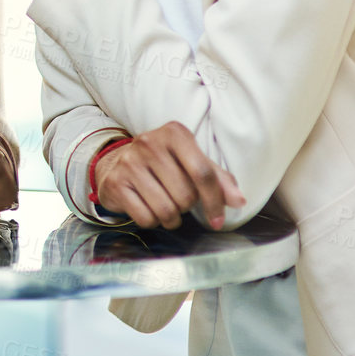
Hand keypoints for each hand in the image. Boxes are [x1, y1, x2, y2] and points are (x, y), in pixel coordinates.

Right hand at [94, 122, 245, 229]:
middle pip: (185, 195)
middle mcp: (149, 143)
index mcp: (174, 133)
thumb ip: (218, 180)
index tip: (218, 219)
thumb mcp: (191, 163)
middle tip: (178, 198)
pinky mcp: (115, 182)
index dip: (214, 201)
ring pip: (166, 210)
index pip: (203, 172)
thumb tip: (239, 201)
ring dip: (171, 218)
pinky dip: (152, 221)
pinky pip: (145, 218)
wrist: (115, 163)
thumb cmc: (164, 165)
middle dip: (186, 206)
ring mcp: (129, 162)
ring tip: (166, 205)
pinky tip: (148, 208)